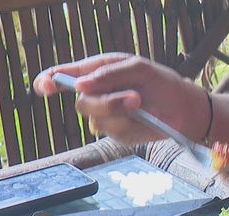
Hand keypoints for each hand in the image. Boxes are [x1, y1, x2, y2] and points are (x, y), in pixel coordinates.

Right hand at [33, 53, 209, 144]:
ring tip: (141, 103)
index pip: (65, 76)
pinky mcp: (119, 134)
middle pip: (82, 102)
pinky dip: (130, 124)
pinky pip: (114, 131)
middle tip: (133, 97)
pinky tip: (143, 118)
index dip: (49, 81)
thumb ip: (109, 73)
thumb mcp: (138, 68)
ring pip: (97, 118)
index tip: (43, 87)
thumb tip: (80, 84)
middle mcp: (98, 95)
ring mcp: (108, 117)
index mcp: (97, 73)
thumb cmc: (161, 83)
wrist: (184, 108)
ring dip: (120, 111)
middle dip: (105, 101)